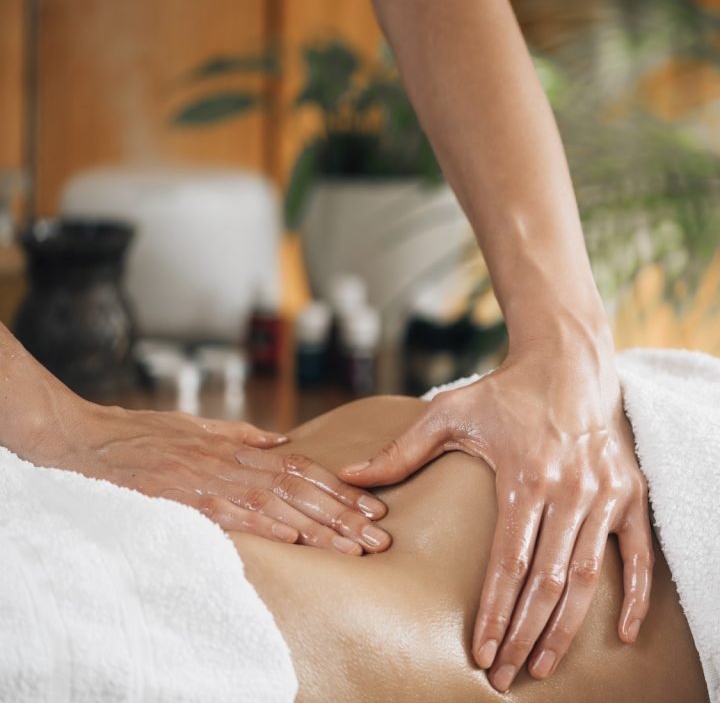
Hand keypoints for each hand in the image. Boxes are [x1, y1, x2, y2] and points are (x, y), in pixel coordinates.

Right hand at [43, 403, 390, 553]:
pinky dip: (264, 524)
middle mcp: (231, 462)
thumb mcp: (198, 427)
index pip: (302, 469)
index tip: (372, 509)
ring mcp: (208, 480)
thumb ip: (243, 435)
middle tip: (377, 537)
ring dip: (317, 527)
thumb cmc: (141, 434)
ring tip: (351, 547)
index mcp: (238, 448)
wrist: (86, 439)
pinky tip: (294, 538)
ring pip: (276, 504)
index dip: (340, 490)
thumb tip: (283, 441)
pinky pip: (231, 514)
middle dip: (342, 516)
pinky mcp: (183, 498)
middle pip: (299, 491)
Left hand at [338, 343, 653, 690]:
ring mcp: (603, 493)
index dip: (493, 611)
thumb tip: (349, 476)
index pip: (508, 562)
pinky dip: (637, 595)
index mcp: (524, 475)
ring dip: (567, 627)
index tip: (479, 652)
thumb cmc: (505, 391)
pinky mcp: (629, 493)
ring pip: (588, 576)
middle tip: (504, 676)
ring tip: (542, 665)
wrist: (569, 362)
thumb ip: (401, 450)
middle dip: (522, 634)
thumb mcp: (449, 412)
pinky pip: (639, 553)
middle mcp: (568, 489)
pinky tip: (625, 635)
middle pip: (545, 580)